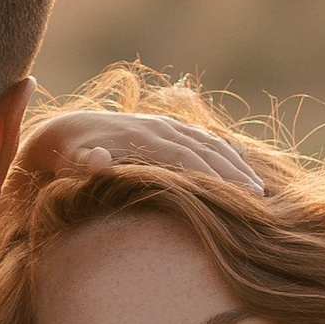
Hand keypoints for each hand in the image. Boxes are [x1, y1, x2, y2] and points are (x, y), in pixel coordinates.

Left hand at [14, 106, 261, 196]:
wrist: (65, 129)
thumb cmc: (68, 158)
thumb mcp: (70, 161)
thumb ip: (85, 162)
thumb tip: (98, 160)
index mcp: (140, 138)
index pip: (186, 158)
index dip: (213, 177)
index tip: (238, 196)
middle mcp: (157, 127)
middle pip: (203, 149)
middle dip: (232, 172)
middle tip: (259, 198)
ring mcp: (162, 125)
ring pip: (207, 142)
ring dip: (233, 162)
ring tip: (257, 187)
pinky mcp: (164, 127)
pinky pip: (200, 138)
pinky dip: (222, 151)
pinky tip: (240, 166)